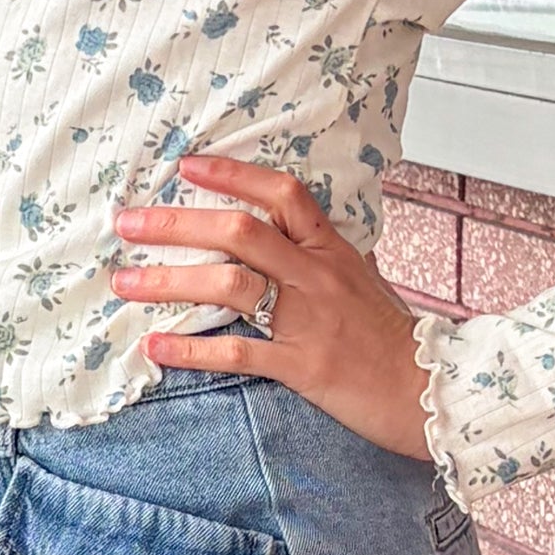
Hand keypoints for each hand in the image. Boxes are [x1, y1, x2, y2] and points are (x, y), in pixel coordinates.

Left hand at [113, 155, 431, 461]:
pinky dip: (192, 350)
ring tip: (125, 284)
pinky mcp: (302, 366)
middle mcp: (316, 275)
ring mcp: (308, 320)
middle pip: (239, 231)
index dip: (233, 174)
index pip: (281, 193)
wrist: (429, 389)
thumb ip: (322, 256)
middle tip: (128, 223)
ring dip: (169, 283)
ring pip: (229, 286)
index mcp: (331, 249)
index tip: (187, 166)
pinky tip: (155, 347)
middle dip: (175, 224)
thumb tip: (289, 235)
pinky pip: (238, 352)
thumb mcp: (362, 280)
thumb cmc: (392, 337)